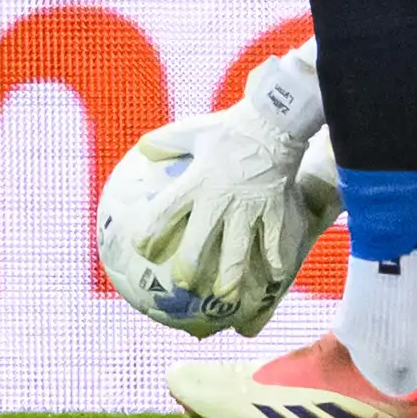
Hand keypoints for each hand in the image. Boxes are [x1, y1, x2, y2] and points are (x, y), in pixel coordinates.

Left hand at [140, 86, 320, 307]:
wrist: (274, 121)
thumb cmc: (230, 127)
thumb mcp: (193, 129)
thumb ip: (166, 141)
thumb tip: (141, 148)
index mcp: (197, 182)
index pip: (166, 212)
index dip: (150, 233)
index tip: (143, 250)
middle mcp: (220, 200)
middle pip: (200, 243)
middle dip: (190, 267)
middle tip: (184, 283)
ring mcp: (249, 209)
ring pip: (238, 251)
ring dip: (230, 277)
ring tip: (225, 296)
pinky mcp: (275, 211)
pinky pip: (274, 243)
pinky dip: (274, 262)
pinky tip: (273, 277)